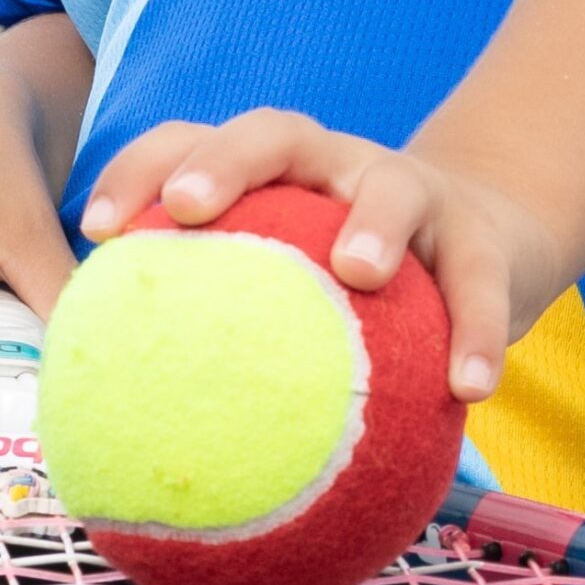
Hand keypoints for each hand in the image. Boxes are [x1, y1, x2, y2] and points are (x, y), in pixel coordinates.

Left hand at [76, 109, 568, 402]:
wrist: (485, 250)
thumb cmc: (352, 296)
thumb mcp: (290, 299)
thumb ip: (225, 343)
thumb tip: (131, 450)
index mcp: (270, 174)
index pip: (190, 145)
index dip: (138, 173)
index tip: (98, 232)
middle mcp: (334, 164)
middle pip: (275, 134)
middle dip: (225, 162)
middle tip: (189, 208)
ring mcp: (412, 190)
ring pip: (392, 187)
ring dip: (373, 223)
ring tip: (359, 271)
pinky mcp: (483, 237)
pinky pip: (481, 282)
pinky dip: (478, 332)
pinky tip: (470, 390)